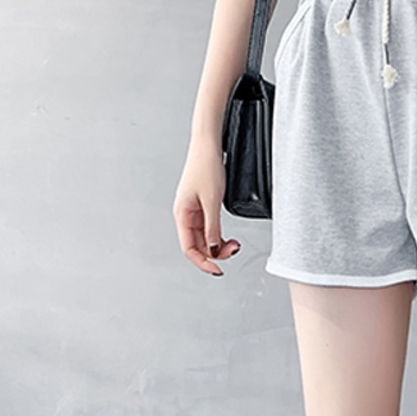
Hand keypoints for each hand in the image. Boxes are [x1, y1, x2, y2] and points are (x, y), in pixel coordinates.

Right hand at [173, 137, 241, 277]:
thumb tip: (214, 249)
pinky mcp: (203, 207)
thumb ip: (213, 227)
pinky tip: (229, 238)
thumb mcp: (212, 201)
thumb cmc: (205, 166)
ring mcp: (194, 212)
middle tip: (234, 251)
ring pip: (206, 238)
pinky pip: (210, 228)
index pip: (189, 248)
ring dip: (220, 245)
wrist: (208, 146)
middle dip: (216, 253)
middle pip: (198, 245)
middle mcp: (186, 215)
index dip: (203, 262)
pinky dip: (220, 235)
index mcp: (182, 214)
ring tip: (235, 245)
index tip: (217, 269)